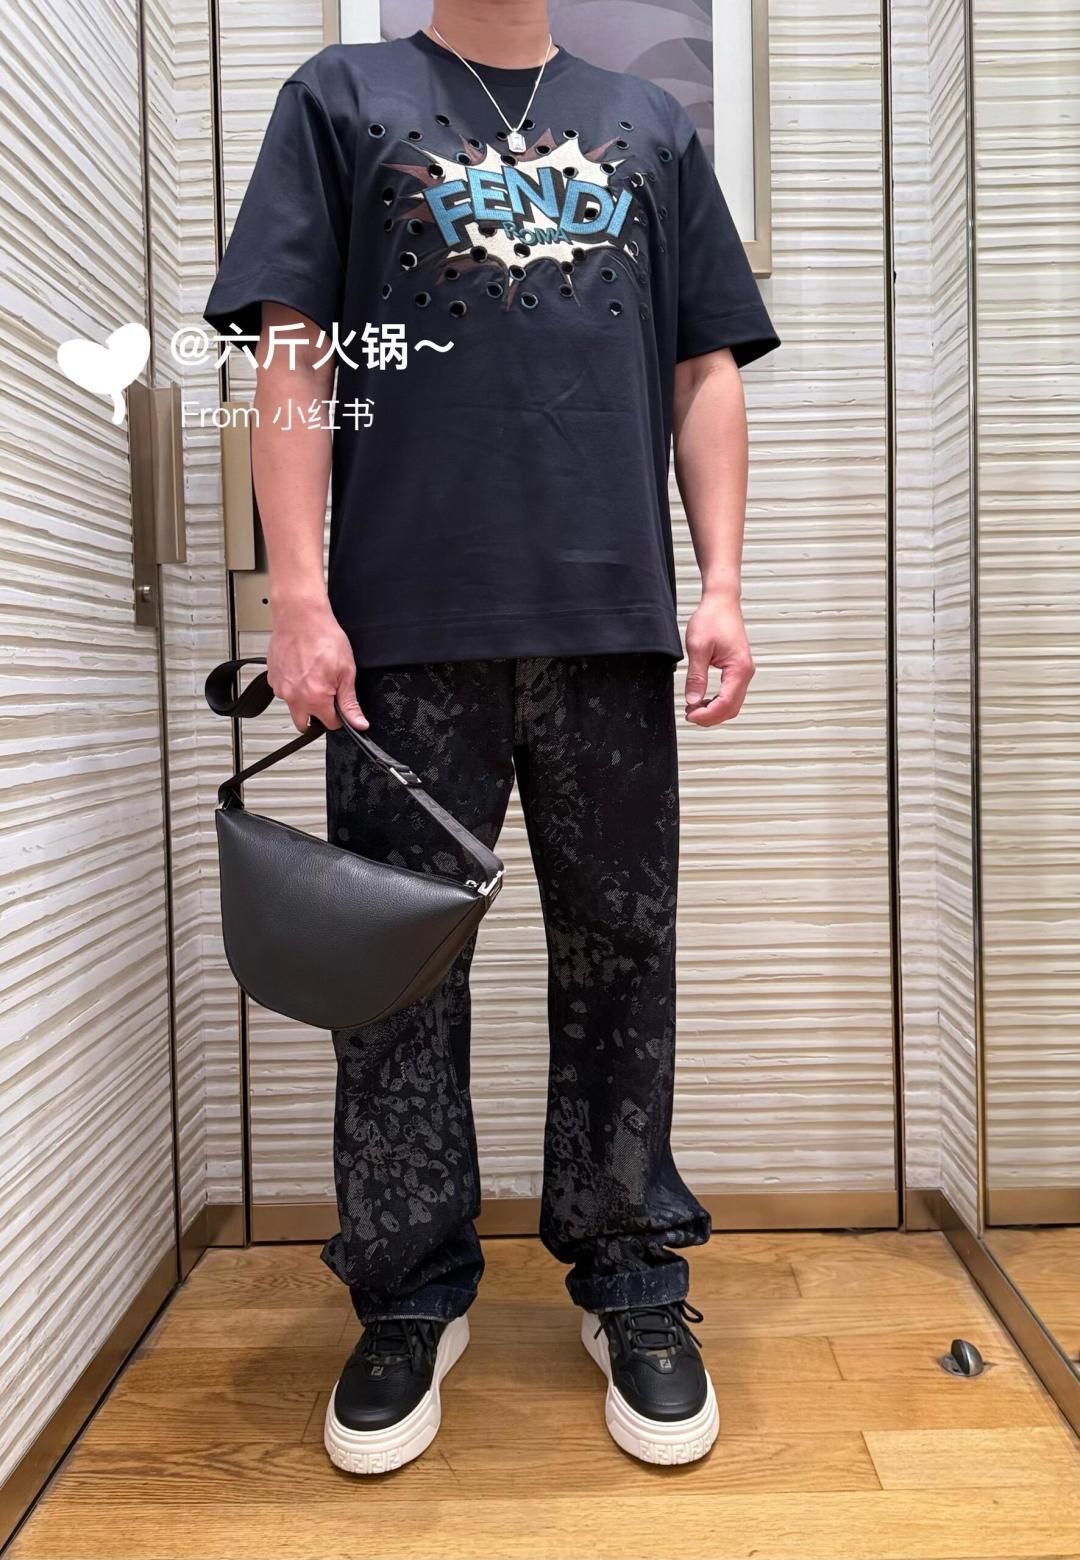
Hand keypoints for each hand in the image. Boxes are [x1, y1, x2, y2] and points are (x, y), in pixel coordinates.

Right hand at [266, 595, 368, 733]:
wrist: (301, 616)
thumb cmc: (323, 637)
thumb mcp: (346, 671)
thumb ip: (349, 702)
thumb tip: (358, 723)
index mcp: (315, 698)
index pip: (329, 724)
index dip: (338, 717)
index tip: (340, 707)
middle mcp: (294, 697)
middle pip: (304, 723)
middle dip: (316, 716)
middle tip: (325, 698)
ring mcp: (280, 688)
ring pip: (293, 706)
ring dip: (303, 700)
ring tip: (313, 677)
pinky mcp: (272, 678)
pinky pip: (283, 691)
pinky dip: (292, 686)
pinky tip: (301, 670)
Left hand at [683, 593, 754, 726]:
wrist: (721, 602)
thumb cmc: (713, 618)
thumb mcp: (697, 648)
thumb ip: (696, 677)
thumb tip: (693, 700)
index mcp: (739, 668)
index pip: (726, 704)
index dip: (707, 715)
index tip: (690, 715)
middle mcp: (745, 672)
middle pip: (732, 708)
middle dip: (710, 717)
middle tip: (689, 715)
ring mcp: (743, 671)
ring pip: (732, 703)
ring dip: (714, 711)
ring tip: (694, 708)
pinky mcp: (738, 669)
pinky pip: (731, 694)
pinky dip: (718, 702)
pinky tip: (703, 700)